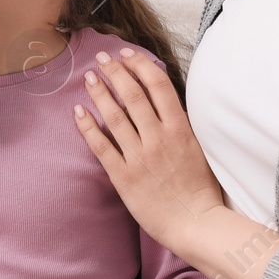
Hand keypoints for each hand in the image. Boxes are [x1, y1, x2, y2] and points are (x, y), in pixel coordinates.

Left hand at [72, 47, 224, 250]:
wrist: (196, 224)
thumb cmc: (200, 188)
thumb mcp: (199, 147)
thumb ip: (180, 123)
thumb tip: (164, 97)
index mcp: (180, 129)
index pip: (158, 86)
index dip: (140, 65)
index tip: (127, 54)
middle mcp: (158, 139)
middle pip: (132, 95)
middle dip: (115, 72)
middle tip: (102, 58)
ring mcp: (139, 157)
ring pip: (113, 116)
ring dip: (99, 92)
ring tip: (88, 77)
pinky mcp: (124, 177)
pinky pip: (101, 146)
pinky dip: (87, 126)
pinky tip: (78, 111)